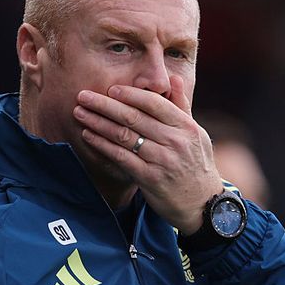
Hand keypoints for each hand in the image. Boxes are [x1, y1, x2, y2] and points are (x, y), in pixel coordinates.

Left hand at [73, 76, 221, 233]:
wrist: (204, 205)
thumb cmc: (197, 165)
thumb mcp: (196, 134)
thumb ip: (182, 106)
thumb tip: (172, 78)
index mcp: (186, 127)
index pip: (154, 104)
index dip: (130, 94)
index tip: (110, 89)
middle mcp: (175, 141)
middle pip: (134, 117)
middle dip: (105, 105)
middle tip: (83, 96)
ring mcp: (162, 160)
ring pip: (124, 136)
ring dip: (98, 123)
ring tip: (80, 113)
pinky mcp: (150, 179)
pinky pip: (121, 157)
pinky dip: (102, 145)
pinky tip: (88, 136)